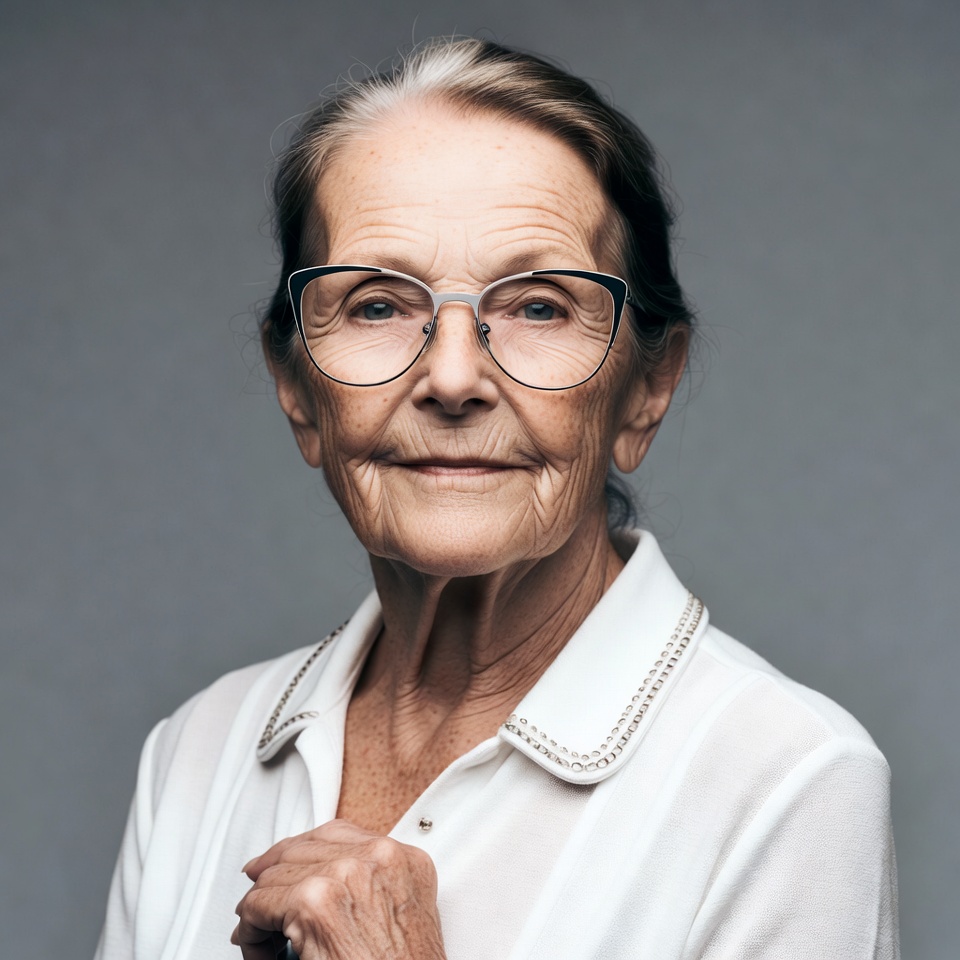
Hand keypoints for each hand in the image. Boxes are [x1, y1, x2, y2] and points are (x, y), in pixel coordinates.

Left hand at [231, 819, 446, 959]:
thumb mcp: (404, 915)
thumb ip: (372, 885)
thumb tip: (325, 879)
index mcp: (400, 859)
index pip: (334, 834)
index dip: (299, 852)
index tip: (277, 866)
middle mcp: (375, 858)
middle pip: (299, 849)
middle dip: (275, 881)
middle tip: (262, 909)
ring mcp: (345, 874)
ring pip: (274, 876)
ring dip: (261, 910)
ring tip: (265, 940)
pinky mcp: (313, 904)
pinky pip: (257, 905)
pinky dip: (249, 933)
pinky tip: (260, 950)